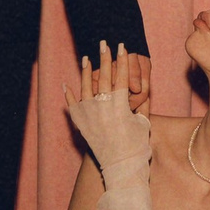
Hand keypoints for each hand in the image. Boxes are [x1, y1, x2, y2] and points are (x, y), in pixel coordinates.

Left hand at [65, 42, 152, 188]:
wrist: (120, 167)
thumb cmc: (136, 146)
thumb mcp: (143, 123)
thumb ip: (141, 106)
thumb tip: (141, 92)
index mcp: (121, 104)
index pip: (122, 76)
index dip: (123, 60)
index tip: (122, 46)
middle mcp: (103, 106)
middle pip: (104, 76)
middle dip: (105, 58)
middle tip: (104, 43)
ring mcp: (89, 114)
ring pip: (86, 86)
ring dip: (87, 71)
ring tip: (87, 57)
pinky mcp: (80, 123)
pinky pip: (72, 105)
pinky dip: (68, 95)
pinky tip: (66, 84)